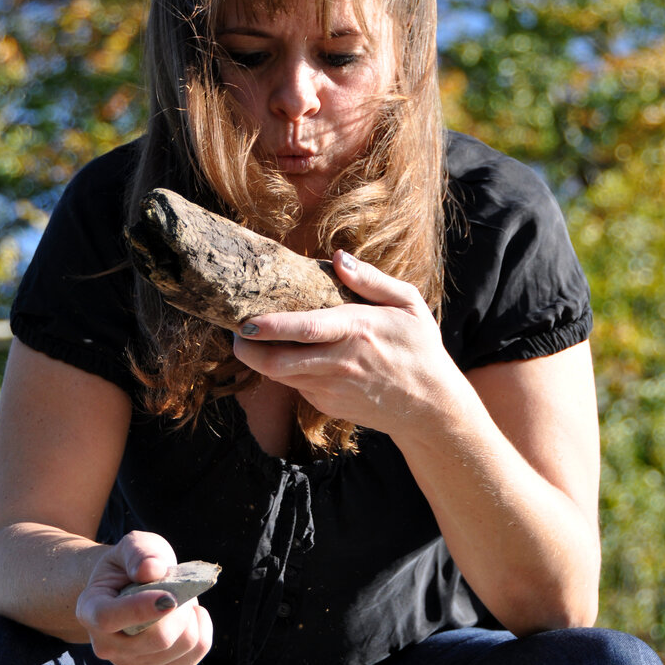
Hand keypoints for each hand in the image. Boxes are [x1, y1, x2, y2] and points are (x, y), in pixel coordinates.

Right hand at [75, 531, 212, 664]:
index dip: (141, 609)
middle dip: (181, 609)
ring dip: (191, 618)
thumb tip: (150, 571)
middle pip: (158, 639)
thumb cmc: (130, 565)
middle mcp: (105, 646)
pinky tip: (189, 618)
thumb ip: (139, 553)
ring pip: (181, 647)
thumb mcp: (133, 546)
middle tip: (180, 589)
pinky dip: (201, 632)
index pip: (110, 618)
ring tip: (180, 601)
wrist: (129, 588)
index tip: (170, 596)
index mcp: (90, 610)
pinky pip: (193, 657)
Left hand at [232, 250, 456, 437]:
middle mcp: (340, 363)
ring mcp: (331, 389)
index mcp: (358, 331)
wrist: (430, 407)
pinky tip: (287, 353)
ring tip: (251, 337)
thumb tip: (338, 257)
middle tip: (233, 331)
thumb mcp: (408, 304)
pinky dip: (284, 369)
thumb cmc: (420, 348)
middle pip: (278, 362)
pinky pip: (295, 384)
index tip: (243, 321)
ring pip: (280, 376)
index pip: (306, 329)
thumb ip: (372, 280)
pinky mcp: (327, 405)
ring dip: (260, 359)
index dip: (270, 327)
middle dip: (246, 350)